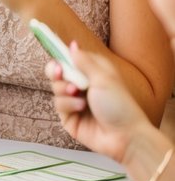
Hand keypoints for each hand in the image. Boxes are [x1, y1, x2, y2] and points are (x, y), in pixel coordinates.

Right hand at [46, 44, 145, 159]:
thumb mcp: (103, 78)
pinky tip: (81, 108)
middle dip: (57, 73)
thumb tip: (72, 44)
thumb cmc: (119, 104)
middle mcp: (81, 86)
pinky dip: (69, 105)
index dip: (61, 58)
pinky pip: (59, 105)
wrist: (125, 136)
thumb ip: (84, 61)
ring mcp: (74, 102)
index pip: (69, 60)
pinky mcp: (69, 118)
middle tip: (60, 73)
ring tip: (78, 94)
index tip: (58, 59)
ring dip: (65, 90)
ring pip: (56, 89)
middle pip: (57, 73)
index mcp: (91, 73)